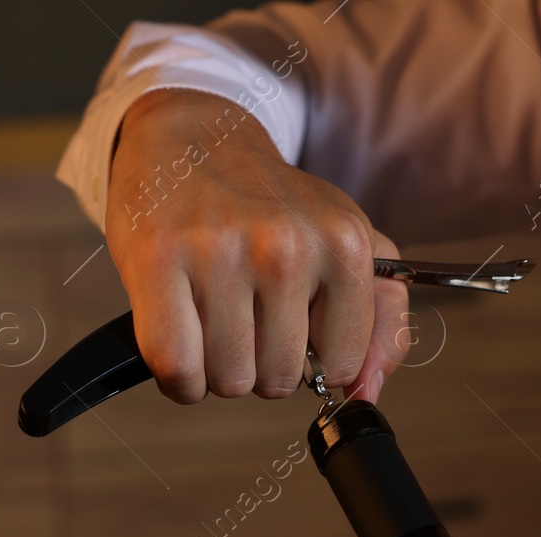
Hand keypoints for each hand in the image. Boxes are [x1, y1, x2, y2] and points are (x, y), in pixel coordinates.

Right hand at [107, 88, 408, 404]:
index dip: (311, 360)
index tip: (292, 327)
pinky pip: (176, 368)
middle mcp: (286, 246)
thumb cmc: (269, 206)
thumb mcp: (347, 244)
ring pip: (226, 381)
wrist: (193, 139)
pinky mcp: (159, 260)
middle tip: (245, 319)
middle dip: (259, 366)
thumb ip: (381, 321)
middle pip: (278, 381)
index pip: (340, 366)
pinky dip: (178, 378)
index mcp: (344, 243)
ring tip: (212, 320)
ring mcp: (220, 252)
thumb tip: (365, 393)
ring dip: (215, 370)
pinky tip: (182, 342)